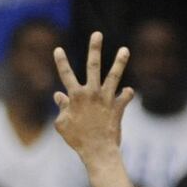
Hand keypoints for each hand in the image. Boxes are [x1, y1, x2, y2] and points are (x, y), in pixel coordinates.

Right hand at [52, 32, 132, 156]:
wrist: (98, 152)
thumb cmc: (77, 140)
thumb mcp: (62, 125)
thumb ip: (61, 108)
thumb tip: (58, 95)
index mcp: (76, 96)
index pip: (66, 74)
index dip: (61, 61)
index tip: (58, 49)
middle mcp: (92, 93)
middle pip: (93, 66)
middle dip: (94, 48)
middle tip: (97, 34)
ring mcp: (106, 99)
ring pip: (114, 75)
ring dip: (120, 61)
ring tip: (125, 49)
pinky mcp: (118, 107)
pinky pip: (125, 97)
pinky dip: (127, 94)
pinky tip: (128, 92)